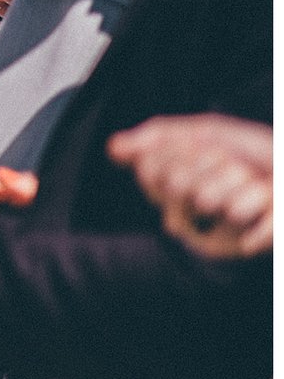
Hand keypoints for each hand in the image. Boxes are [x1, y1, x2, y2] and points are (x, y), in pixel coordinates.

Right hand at [107, 114, 273, 257]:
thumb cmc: (256, 153)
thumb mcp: (207, 132)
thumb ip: (159, 137)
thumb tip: (113, 147)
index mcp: (171, 186)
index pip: (150, 168)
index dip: (179, 152)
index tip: (203, 147)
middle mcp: (186, 211)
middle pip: (176, 183)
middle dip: (210, 163)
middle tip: (233, 164)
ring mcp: (212, 232)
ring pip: (206, 199)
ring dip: (236, 179)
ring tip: (252, 181)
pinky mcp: (240, 246)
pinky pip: (236, 214)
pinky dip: (255, 198)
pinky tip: (266, 201)